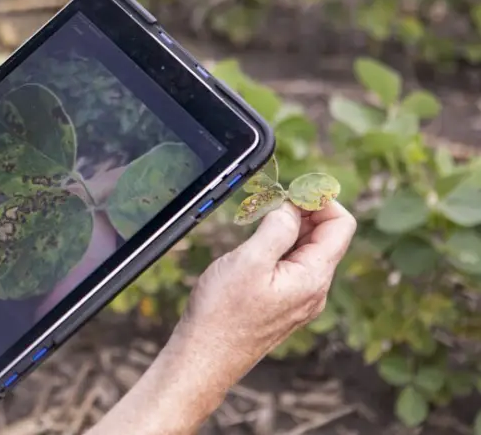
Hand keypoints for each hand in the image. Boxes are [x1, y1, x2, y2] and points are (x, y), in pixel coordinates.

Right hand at [172, 201, 357, 391]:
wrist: (204, 356)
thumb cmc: (222, 313)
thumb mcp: (250, 260)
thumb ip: (277, 229)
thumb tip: (291, 209)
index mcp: (313, 277)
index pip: (341, 225)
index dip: (320, 200)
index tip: (290, 190)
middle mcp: (314, 290)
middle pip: (326, 237)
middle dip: (303, 212)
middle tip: (270, 200)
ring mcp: (300, 300)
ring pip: (308, 252)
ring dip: (289, 229)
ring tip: (258, 220)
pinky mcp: (283, 306)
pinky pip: (293, 268)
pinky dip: (279, 248)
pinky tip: (254, 247)